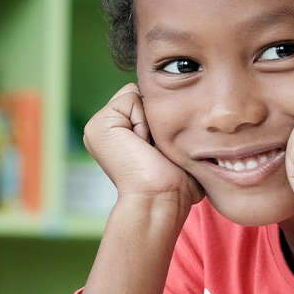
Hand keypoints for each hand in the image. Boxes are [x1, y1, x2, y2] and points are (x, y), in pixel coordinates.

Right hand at [83, 83, 203, 207]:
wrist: (161, 199)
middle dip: (157, 118)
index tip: (161, 150)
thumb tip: (195, 106)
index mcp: (121, 132)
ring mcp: (99, 125)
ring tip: (148, 148)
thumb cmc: (176, 183)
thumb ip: (171, 124)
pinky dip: (143, 121)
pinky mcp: (99, 124)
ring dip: (152, 121)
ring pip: (138, 94)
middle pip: (144, 95)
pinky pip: (131, 97)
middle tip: (155, 150)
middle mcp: (107, 128)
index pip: (150, 101)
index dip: (164, 119)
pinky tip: (140, 145)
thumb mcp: (175, 147)